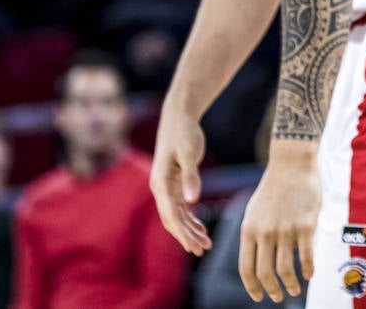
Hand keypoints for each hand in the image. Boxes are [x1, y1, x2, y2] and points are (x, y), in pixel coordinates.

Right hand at [149, 100, 212, 255]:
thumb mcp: (189, 153)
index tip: (193, 246)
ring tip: (205, 244)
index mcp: (160, 182)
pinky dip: (190, 218)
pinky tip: (201, 227)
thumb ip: (191, 176)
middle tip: (203, 249)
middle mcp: (160, 187)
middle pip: (172, 219)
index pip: (170, 214)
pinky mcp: (174, 182)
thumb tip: (192, 201)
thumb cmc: (184, 132)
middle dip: (186, 236)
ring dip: (189, 230)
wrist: (179, 116)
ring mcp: (166, 186)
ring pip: (177, 215)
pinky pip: (181, 206)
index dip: (181, 232)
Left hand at [239, 145, 319, 302]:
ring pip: (286, 269)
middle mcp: (265, 232)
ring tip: (294, 291)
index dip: (252, 287)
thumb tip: (257, 262)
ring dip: (290, 285)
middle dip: (271, 290)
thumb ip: (254, 236)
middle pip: (265, 273)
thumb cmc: (273, 189)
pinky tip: (309, 274)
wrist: (292, 164)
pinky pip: (306, 256)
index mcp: (249, 229)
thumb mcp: (254, 212)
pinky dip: (308, 270)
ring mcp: (286, 229)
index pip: (246, 268)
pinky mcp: (306, 225)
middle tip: (277, 297)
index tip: (258, 297)